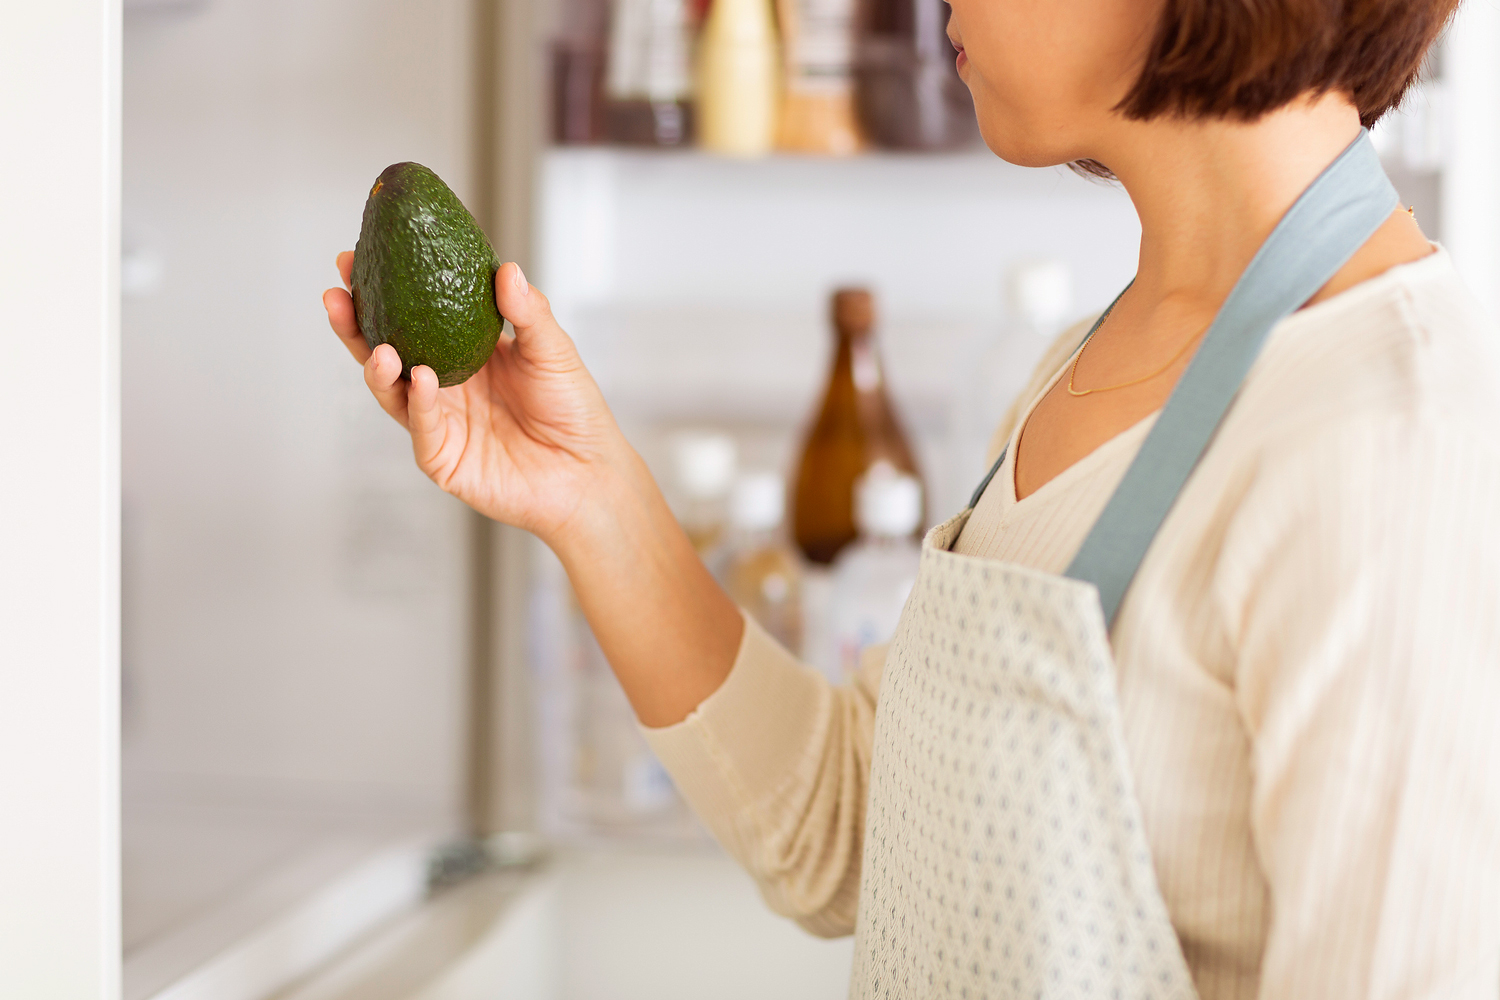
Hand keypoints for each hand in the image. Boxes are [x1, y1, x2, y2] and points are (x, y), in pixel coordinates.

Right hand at [323, 252, 743, 725]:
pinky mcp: (444, 461)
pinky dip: (422, 406)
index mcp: (460, 353)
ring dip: (380, 369)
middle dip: (356, 326)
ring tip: (381, 346)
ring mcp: (438, 424)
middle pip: (384, 353)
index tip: (353, 258)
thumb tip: (506, 269)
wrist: (589, 472)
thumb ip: (528, 313)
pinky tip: (422, 381)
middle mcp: (441, 387)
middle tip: (338, 294)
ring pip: (393, 394)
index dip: (380, 290)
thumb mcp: (553, 351)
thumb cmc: (573, 410)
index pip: (410, 316)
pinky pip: (425, 431)